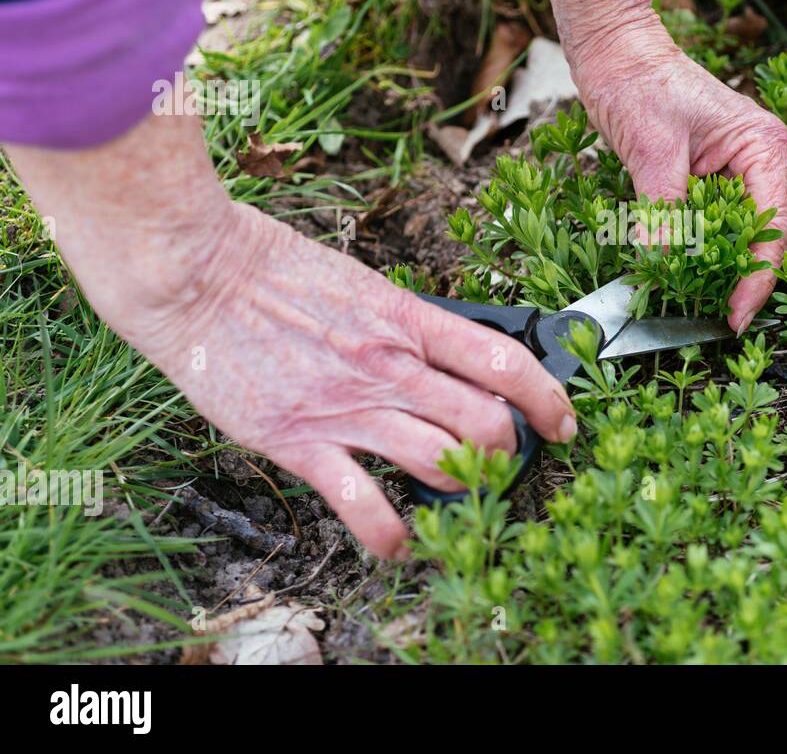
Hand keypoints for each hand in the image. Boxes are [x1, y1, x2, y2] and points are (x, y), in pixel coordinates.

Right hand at [8, 112, 576, 558]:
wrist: (194, 274)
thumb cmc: (272, 268)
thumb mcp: (361, 282)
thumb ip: (407, 321)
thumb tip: (451, 352)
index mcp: (407, 319)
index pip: (504, 359)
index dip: (548, 396)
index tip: (563, 419)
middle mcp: (390, 366)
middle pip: (486, 422)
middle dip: (511, 452)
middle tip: (507, 461)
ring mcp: (348, 407)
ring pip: (442, 462)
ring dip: (466, 487)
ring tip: (461, 493)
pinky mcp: (301, 443)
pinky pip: (364, 505)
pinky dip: (393, 536)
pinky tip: (401, 545)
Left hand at [571, 27, 786, 332]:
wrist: (613, 50)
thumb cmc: (638, 83)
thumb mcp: (653, 151)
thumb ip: (663, 210)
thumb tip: (661, 262)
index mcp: (762, 147)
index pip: (771, 227)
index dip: (756, 277)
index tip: (734, 315)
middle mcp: (758, 160)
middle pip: (760, 236)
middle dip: (739, 277)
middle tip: (717, 320)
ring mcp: (734, 168)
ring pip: (734, 233)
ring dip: (716, 266)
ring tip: (698, 303)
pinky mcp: (707, 175)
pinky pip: (709, 221)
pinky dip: (696, 247)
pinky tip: (681, 271)